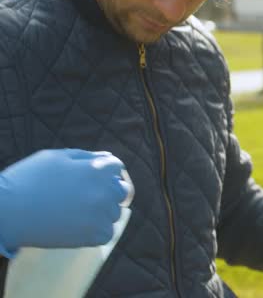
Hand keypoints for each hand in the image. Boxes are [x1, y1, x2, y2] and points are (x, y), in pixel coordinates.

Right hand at [0, 149, 129, 256]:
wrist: (8, 211)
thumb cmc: (29, 179)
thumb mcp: (57, 157)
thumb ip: (86, 156)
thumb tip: (108, 157)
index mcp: (98, 169)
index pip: (116, 167)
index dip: (103, 171)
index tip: (88, 179)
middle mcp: (104, 191)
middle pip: (120, 191)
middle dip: (106, 191)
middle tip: (83, 197)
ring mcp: (100, 215)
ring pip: (114, 213)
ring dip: (101, 212)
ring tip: (76, 212)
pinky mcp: (93, 236)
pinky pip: (106, 233)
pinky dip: (96, 232)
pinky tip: (78, 226)